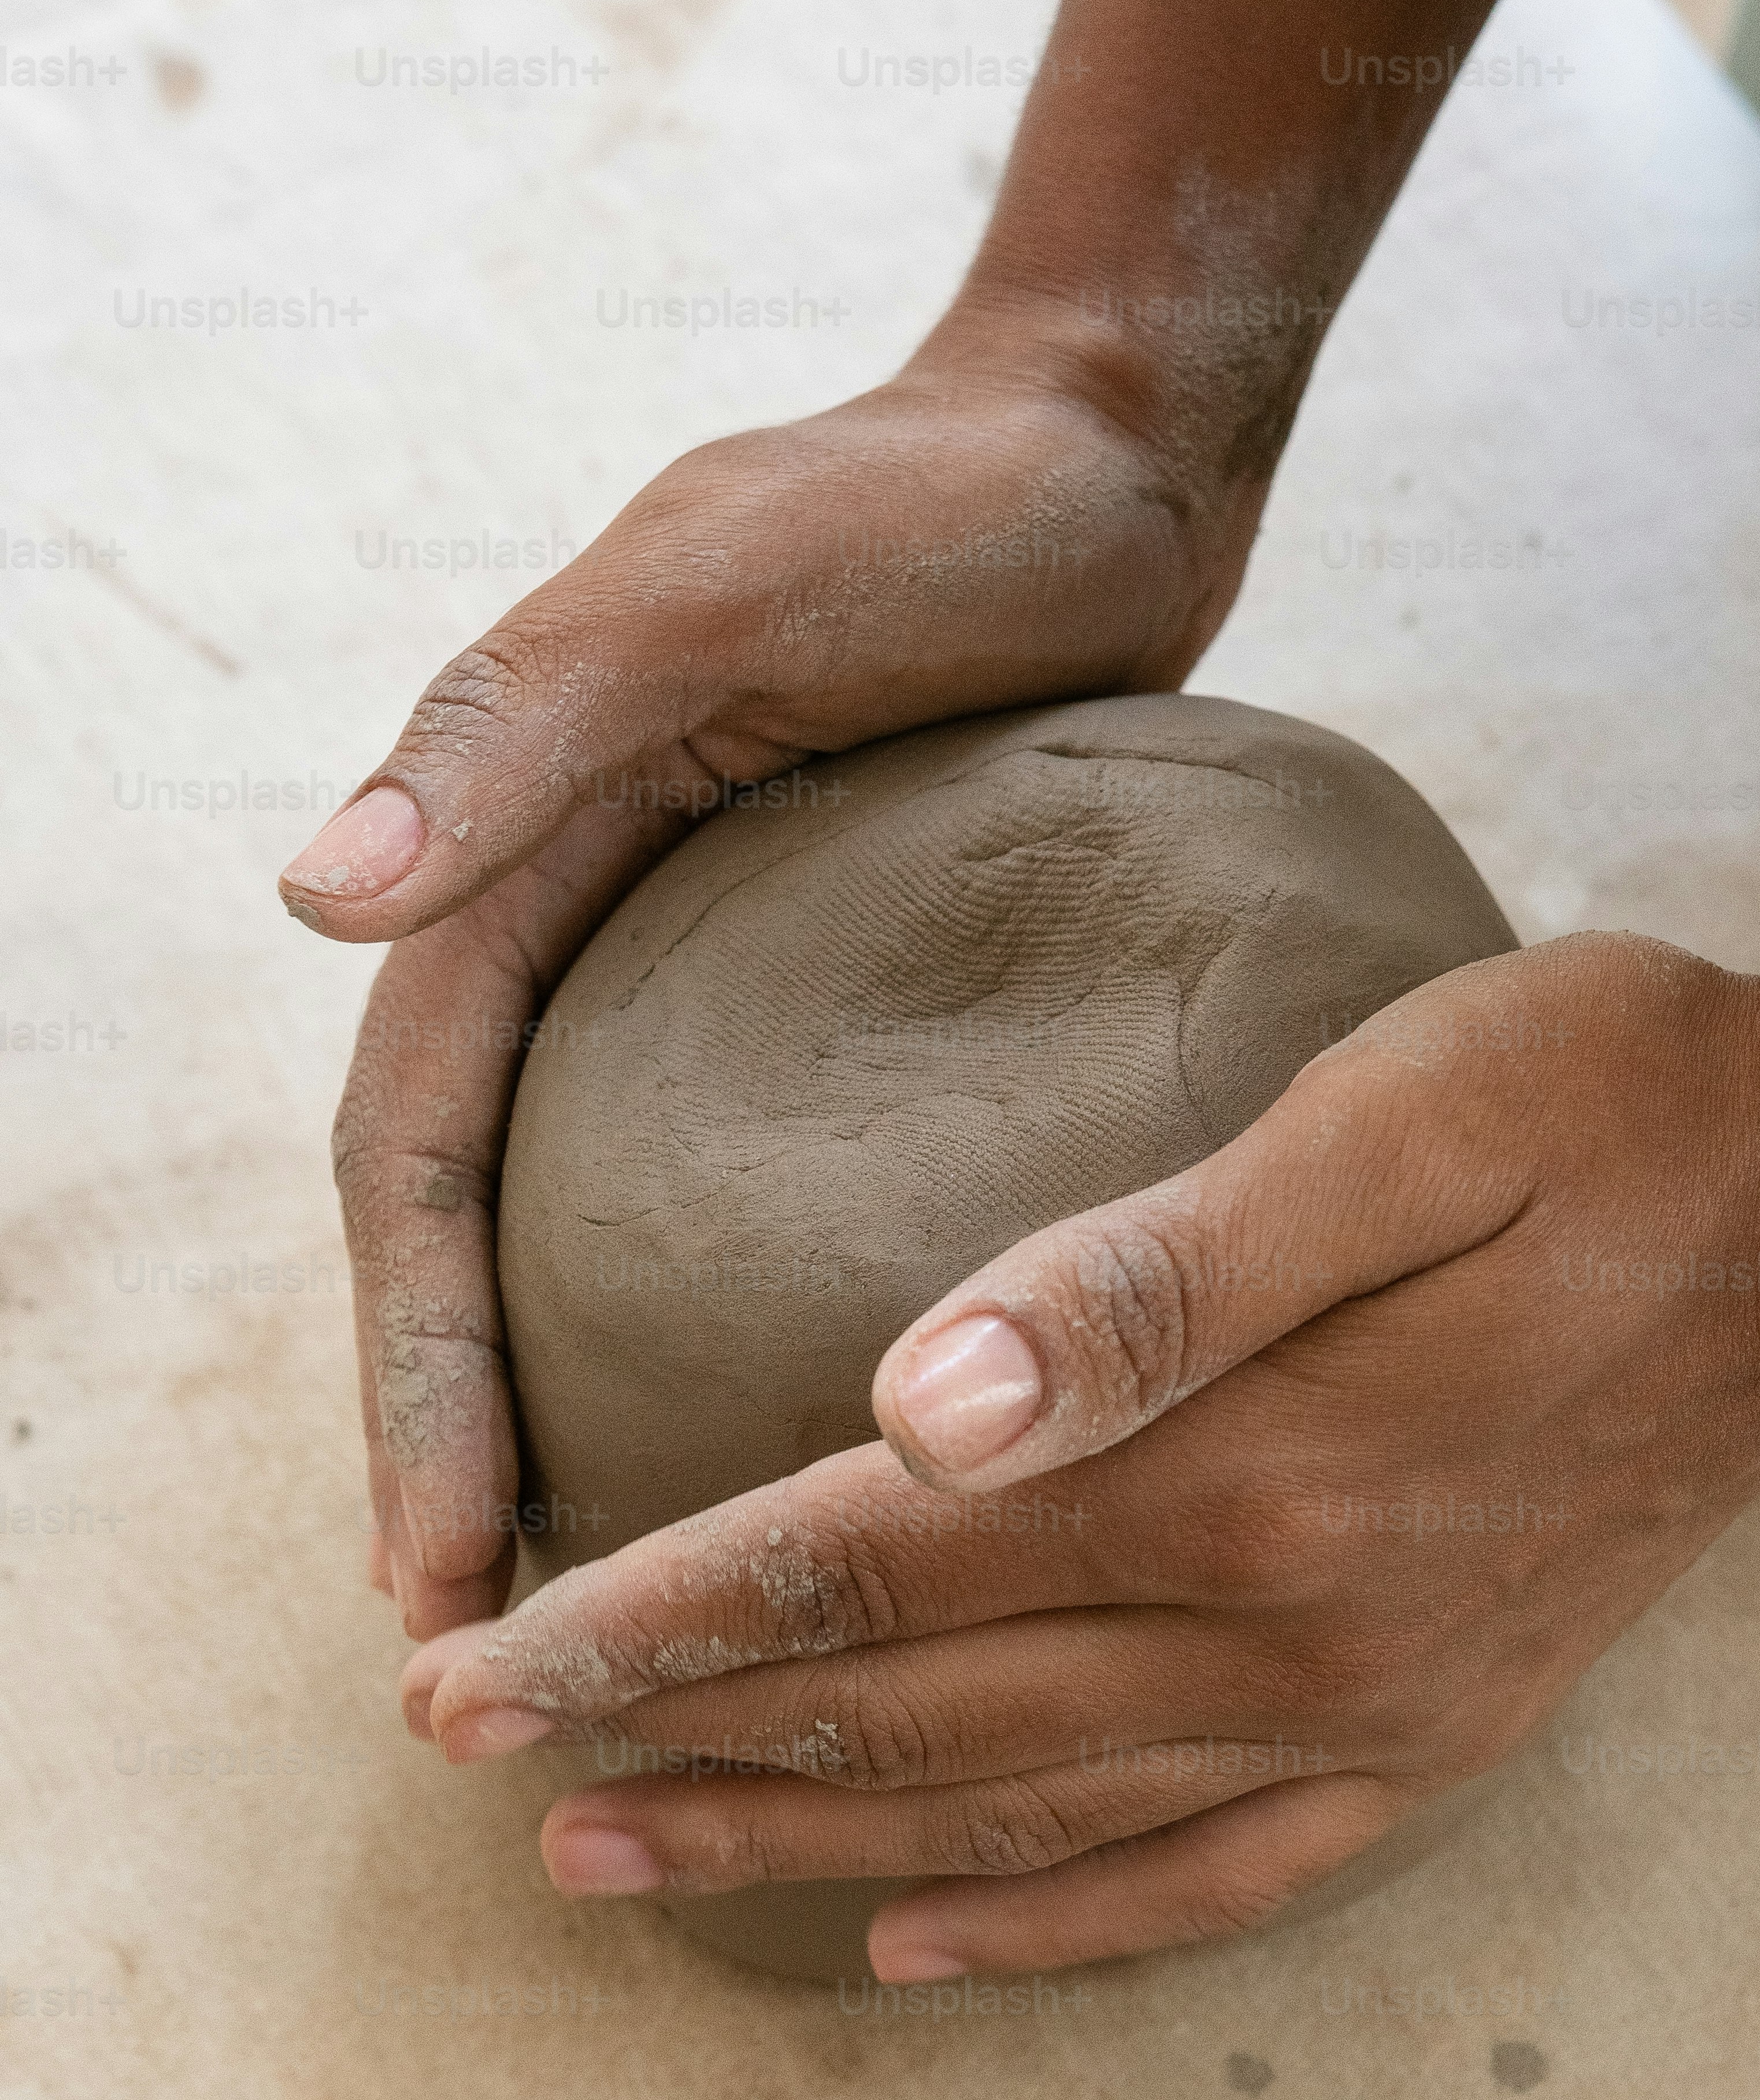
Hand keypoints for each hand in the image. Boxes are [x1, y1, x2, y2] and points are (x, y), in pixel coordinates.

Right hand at [298, 338, 1266, 1635]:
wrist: (1101, 445)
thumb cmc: (923, 493)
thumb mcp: (721, 586)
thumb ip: (521, 724)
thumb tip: (318, 902)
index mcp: (512, 859)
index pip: (415, 1157)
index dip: (407, 1364)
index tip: (425, 1560)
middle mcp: (583, 936)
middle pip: (474, 1234)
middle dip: (453, 1440)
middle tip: (476, 1653)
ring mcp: (700, 982)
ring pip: (580, 1240)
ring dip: (558, 1415)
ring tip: (584, 1602)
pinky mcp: (828, 1010)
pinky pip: (723, 1202)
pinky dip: (700, 1333)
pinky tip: (763, 1456)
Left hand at [405, 933, 1759, 1971]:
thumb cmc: (1619, 1106)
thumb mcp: (1405, 1115)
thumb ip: (1157, 1270)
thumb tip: (916, 1394)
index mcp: (1253, 1474)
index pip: (870, 1567)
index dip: (653, 1619)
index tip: (473, 1664)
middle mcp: (1295, 1633)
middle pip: (911, 1713)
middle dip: (671, 1737)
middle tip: (472, 1756)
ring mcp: (1369, 1710)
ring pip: (1019, 1818)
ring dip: (802, 1845)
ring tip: (615, 1858)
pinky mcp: (1433, 1732)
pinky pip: (1207, 1880)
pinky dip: (1048, 1930)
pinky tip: (919, 1953)